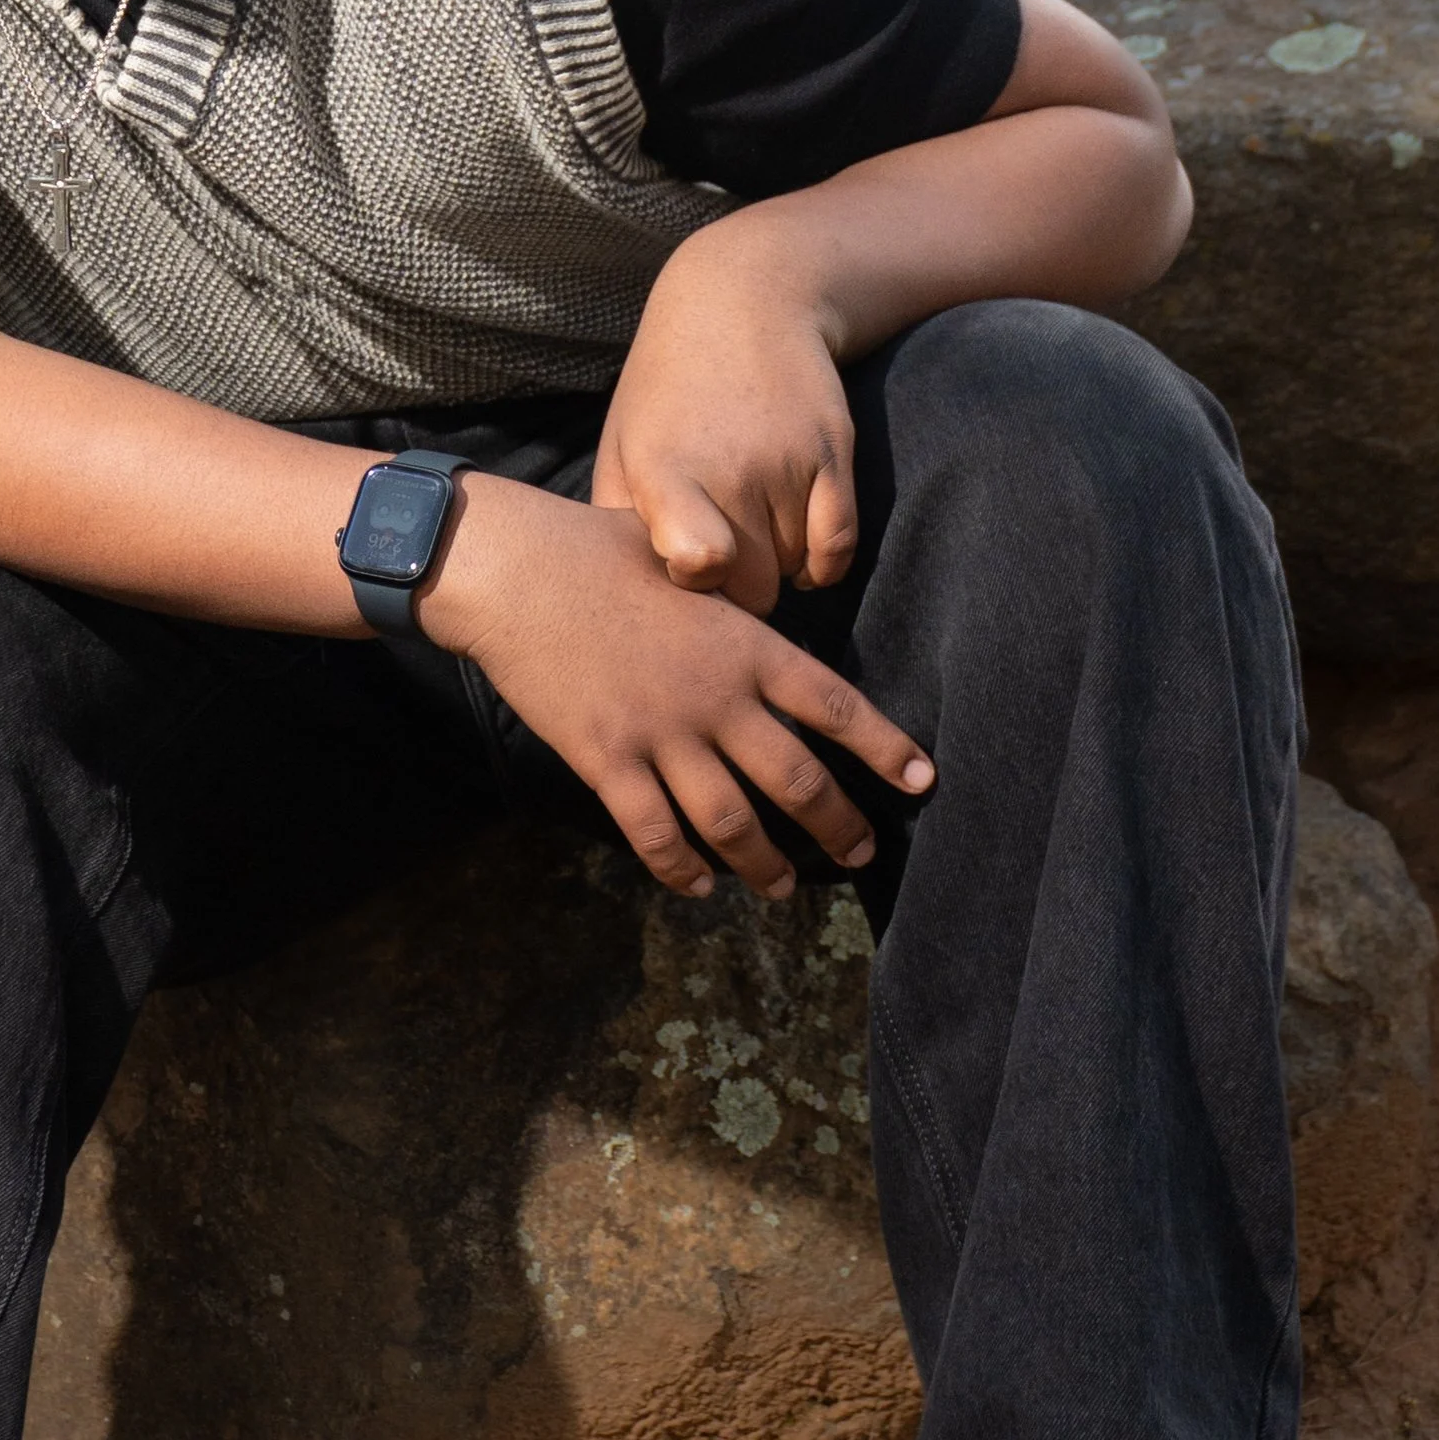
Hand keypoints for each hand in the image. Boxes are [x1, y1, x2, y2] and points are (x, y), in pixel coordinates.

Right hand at [419, 478, 931, 900]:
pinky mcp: (608, 762)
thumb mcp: (685, 566)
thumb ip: (728, 606)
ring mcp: (663, 735)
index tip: (922, 780)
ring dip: (765, 865)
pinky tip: (699, 887)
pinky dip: (682, 869)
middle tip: (860, 854)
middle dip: (838, 826)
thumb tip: (754, 619)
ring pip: (733, 823)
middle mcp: (716, 697)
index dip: (884, 748)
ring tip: (783, 888)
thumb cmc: (597, 551)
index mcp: (745, 645)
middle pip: (797, 781)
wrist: (517, 571)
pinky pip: (657, 834)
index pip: (836, 706)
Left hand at [594, 213, 859, 611]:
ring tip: (748, 525)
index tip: (685, 569)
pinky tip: (795, 546)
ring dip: (774, 566)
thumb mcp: (622, 447)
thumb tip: (631, 605)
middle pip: (749, 591)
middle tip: (716, 557)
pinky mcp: (834, 455)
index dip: (695, 586)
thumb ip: (619, 528)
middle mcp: (730, 468)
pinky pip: (838, 551)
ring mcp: (787, 462)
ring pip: (791, 574)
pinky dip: (820, 565)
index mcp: (663, 471)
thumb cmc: (667, 392)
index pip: (701, 561)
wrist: (742, 300)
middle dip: (733, 590)